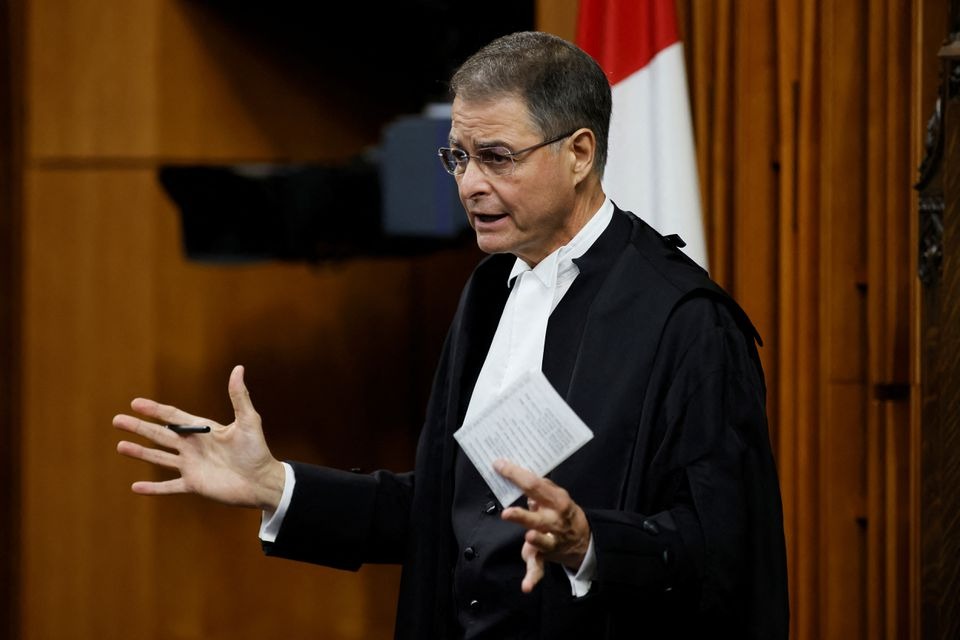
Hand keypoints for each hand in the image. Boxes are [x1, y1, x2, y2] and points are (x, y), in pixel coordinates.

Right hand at [113, 365, 285, 510]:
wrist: (262, 481)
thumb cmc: (257, 450)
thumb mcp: (249, 421)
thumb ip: (239, 396)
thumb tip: (238, 368)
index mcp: (203, 430)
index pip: (173, 417)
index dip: (155, 410)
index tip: (135, 403)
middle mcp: (193, 447)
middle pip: (160, 435)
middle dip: (138, 427)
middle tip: (116, 420)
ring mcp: (191, 466)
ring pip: (159, 458)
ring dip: (140, 452)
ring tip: (120, 447)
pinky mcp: (194, 485)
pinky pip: (169, 487)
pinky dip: (153, 488)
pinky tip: (135, 487)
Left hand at [494, 459, 590, 592]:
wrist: (585, 540)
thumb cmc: (563, 513)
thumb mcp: (558, 496)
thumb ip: (541, 488)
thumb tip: (521, 475)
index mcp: (558, 501)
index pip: (535, 486)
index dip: (516, 476)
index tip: (499, 466)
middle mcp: (555, 521)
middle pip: (539, 517)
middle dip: (524, 516)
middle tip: (507, 512)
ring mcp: (552, 540)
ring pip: (543, 541)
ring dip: (537, 541)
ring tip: (528, 538)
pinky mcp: (546, 556)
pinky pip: (540, 568)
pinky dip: (533, 578)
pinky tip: (526, 587)